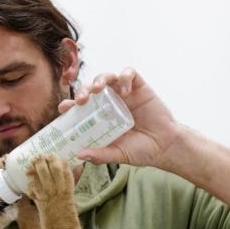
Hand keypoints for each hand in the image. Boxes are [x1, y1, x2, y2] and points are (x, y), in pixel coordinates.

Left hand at [58, 68, 184, 168]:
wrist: (166, 147)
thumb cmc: (141, 151)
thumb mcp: (117, 154)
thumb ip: (100, 155)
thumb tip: (79, 156)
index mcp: (102, 116)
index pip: (82, 105)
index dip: (71, 103)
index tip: (64, 108)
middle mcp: (111, 102)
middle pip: (92, 87)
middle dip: (83, 89)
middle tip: (81, 100)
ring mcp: (125, 93)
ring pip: (108, 76)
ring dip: (100, 79)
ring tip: (99, 89)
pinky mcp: (140, 87)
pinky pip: (130, 73)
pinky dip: (124, 76)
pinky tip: (125, 89)